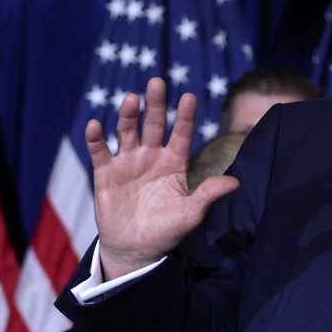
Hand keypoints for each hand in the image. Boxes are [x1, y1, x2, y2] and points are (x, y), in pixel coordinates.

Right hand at [85, 77, 238, 279]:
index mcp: (174, 163)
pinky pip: (100, 151)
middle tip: (157, 82)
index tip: (189, 97)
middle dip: (156, 104)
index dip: (186, 116)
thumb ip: (208, 195)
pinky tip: (95, 125)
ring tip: (131, 99)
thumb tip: (235, 182)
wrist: (136, 249)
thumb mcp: (190, 214)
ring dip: (128, 115)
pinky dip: (96, 138)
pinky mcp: (106, 173)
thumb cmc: (166, 231)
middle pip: (154, 125)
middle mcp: (151, 156)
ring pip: (128, 131)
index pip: (182, 134)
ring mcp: (128, 162)